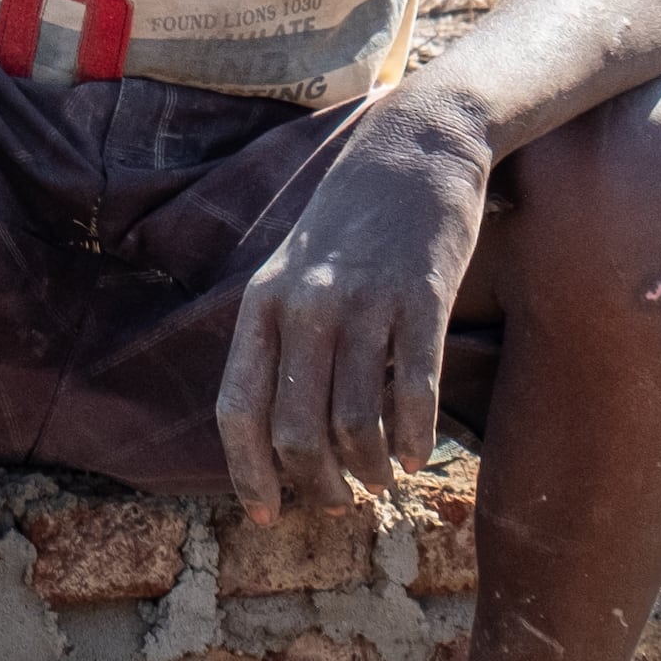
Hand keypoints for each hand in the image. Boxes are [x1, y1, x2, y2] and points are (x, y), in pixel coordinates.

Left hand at [214, 94, 490, 521]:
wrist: (412, 147)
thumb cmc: (351, 222)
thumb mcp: (292, 272)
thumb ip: (279, 339)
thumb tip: (278, 430)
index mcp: (261, 306)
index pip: (238, 410)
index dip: (249, 472)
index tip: (267, 514)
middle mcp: (303, 308)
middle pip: (297, 430)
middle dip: (319, 484)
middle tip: (341, 502)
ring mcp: (363, 303)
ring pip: (355, 423)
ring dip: (370, 469)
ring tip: (382, 480)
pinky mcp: (422, 298)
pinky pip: (414, 390)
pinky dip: (415, 437)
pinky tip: (419, 455)